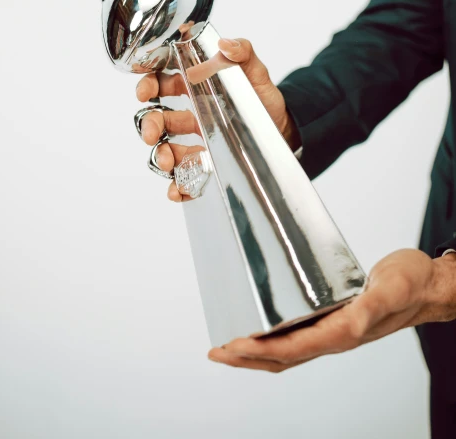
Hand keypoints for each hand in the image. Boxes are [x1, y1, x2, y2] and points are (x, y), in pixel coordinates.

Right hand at [135, 37, 300, 200]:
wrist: (286, 129)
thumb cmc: (264, 97)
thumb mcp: (256, 71)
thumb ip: (243, 52)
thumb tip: (227, 44)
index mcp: (194, 87)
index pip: (162, 83)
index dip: (148, 85)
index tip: (144, 92)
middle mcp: (190, 114)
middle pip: (157, 118)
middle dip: (148, 125)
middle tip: (150, 133)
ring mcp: (195, 141)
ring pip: (166, 149)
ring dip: (159, 155)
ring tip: (167, 162)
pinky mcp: (206, 165)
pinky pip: (186, 177)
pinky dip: (177, 186)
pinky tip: (177, 189)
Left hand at [207, 249, 455, 371]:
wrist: (427, 284)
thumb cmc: (412, 284)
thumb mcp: (392, 288)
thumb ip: (372, 306)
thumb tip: (352, 322)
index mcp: (343, 333)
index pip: (291, 349)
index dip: (258, 350)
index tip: (232, 346)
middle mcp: (334, 336)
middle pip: (282, 357)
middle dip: (246, 358)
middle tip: (216, 352)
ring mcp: (334, 330)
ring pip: (287, 350)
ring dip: (256, 351)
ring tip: (229, 346)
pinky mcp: (334, 317)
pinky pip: (298, 335)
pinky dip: (274, 336)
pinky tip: (265, 325)